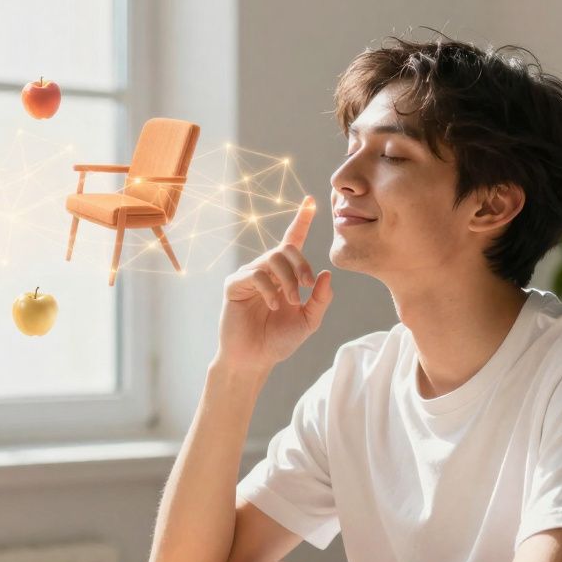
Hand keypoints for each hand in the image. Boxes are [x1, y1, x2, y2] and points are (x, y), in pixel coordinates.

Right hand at [216, 196, 334, 374]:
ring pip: (272, 258)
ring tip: (291, 301)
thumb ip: (320, 300)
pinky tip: (275, 306)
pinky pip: (255, 274)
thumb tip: (326, 275)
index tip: (312, 201)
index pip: (293, 240)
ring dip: (288, 279)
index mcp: (284, 275)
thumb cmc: (278, 341)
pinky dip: (270, 289)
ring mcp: (248, 275)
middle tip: (308, 285)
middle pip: (285, 248)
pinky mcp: (234, 285)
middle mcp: (266, 270)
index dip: (302, 220)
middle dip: (301, 264)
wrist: (255, 360)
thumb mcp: (309, 321)